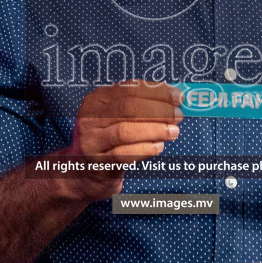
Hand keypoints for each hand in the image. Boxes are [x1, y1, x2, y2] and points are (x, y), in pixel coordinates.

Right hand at [57, 81, 182, 201]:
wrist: (83, 173)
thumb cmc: (108, 140)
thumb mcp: (116, 117)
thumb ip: (139, 106)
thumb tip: (173, 99)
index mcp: (97, 100)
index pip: (130, 89)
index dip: (157, 92)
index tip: (178, 97)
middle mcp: (90, 118)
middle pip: (129, 108)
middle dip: (159, 110)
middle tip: (178, 116)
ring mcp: (92, 141)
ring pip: (126, 131)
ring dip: (155, 130)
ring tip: (173, 132)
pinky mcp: (98, 162)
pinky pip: (124, 154)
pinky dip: (145, 149)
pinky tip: (159, 147)